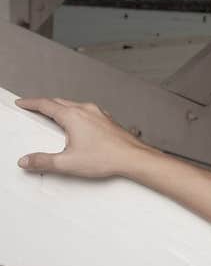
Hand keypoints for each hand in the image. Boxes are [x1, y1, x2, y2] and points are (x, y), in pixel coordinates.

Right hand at [14, 97, 155, 178]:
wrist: (134, 158)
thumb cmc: (107, 158)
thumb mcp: (68, 163)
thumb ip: (44, 161)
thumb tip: (27, 160)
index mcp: (74, 117)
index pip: (46, 105)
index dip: (31, 103)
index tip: (23, 102)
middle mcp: (87, 110)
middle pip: (59, 102)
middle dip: (44, 104)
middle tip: (33, 107)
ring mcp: (99, 114)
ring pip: (74, 105)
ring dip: (61, 107)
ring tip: (53, 114)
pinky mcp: (107, 120)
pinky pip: (86, 111)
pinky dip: (76, 113)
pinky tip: (78, 122)